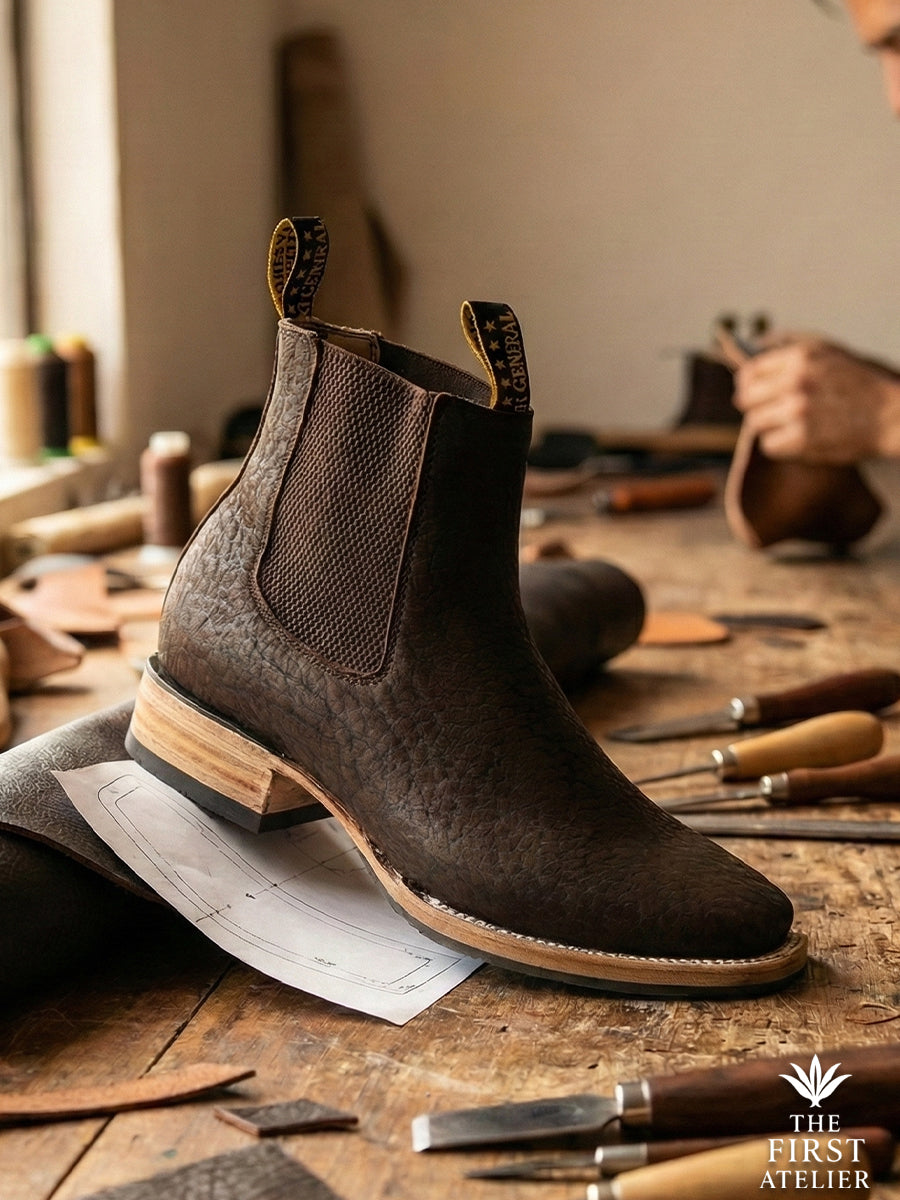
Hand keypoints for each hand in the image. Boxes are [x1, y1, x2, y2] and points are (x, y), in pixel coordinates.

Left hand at [733, 336, 899, 462]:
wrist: (889, 415)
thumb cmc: (859, 384)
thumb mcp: (827, 351)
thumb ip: (790, 346)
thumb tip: (753, 345)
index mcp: (800, 357)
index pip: (748, 372)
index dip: (748, 385)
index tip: (756, 393)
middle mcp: (796, 381)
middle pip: (745, 400)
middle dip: (756, 407)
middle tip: (772, 412)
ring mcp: (798, 411)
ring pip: (755, 423)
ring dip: (768, 427)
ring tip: (789, 425)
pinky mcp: (802, 438)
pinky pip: (768, 445)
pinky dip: (779, 446)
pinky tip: (796, 439)